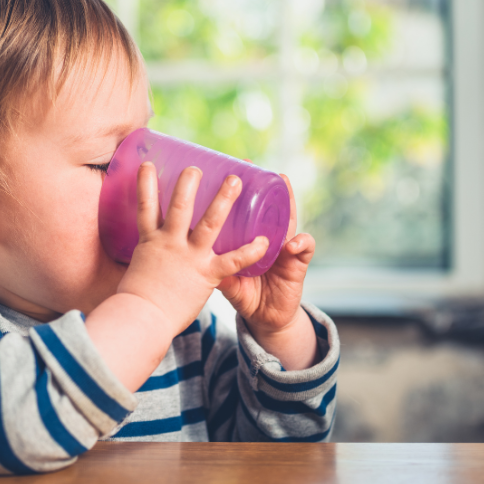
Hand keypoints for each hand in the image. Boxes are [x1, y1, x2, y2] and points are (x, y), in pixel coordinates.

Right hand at [117, 162, 269, 337]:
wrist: (141, 319)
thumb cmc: (135, 301)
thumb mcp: (136, 270)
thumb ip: (147, 259)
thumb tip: (143, 260)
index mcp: (150, 241)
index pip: (145, 206)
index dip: (146, 183)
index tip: (148, 164)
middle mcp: (169, 243)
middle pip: (179, 206)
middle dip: (188, 184)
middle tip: (196, 167)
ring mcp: (188, 257)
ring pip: (208, 223)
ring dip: (223, 200)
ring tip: (235, 180)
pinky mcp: (206, 274)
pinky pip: (232, 260)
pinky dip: (250, 251)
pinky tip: (265, 241)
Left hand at [216, 174, 318, 368]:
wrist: (267, 319)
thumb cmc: (245, 293)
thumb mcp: (223, 279)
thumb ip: (208, 268)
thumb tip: (180, 255)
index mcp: (248, 239)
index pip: (244, 212)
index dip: (236, 193)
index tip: (224, 168)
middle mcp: (267, 238)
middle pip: (265, 207)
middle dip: (260, 184)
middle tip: (252, 164)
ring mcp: (284, 249)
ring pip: (288, 220)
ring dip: (287, 201)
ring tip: (284, 182)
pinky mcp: (298, 266)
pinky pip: (303, 252)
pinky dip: (301, 244)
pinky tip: (296, 241)